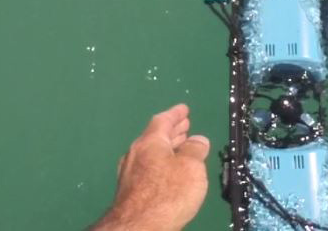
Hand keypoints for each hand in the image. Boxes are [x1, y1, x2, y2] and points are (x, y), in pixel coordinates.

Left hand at [91, 104, 210, 230]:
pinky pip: (148, 169)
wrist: (139, 227)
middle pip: (154, 137)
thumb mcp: (192, 168)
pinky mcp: (130, 192)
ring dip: (167, 149)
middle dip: (172, 132)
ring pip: (151, 154)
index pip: (162, 121)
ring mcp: (130, 174)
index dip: (175, 114)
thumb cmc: (168, 193)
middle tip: (185, 127)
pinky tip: (170, 174)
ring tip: (181, 149)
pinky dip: (161, 165)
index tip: (184, 109)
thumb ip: (195, 150)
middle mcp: (136, 154)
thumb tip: (198, 140)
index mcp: (149, 142)